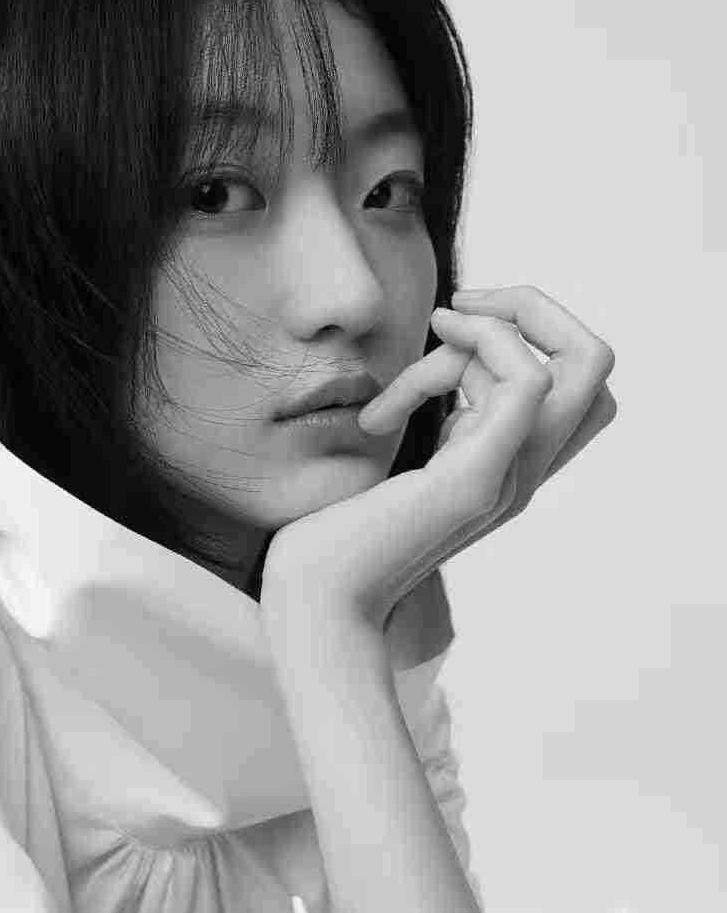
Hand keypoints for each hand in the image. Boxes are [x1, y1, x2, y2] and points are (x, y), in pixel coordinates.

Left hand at [260, 285, 616, 626]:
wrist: (315, 601)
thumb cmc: (334, 537)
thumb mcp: (399, 461)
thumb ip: (436, 422)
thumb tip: (444, 361)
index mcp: (506, 469)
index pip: (571, 386)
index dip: (523, 336)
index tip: (446, 331)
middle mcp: (521, 474)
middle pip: (596, 367)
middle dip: (534, 310)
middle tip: (454, 310)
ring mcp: (508, 478)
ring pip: (581, 363)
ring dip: (501, 320)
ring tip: (429, 334)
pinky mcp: (474, 480)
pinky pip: (527, 382)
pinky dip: (487, 339)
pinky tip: (431, 341)